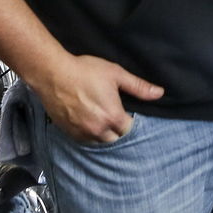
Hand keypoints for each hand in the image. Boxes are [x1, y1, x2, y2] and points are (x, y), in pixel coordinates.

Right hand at [33, 54, 163, 142]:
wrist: (53, 73)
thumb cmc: (85, 71)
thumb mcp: (115, 74)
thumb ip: (138, 86)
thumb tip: (159, 93)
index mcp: (113, 117)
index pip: (130, 130)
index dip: (131, 121)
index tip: (128, 113)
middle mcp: (99, 130)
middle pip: (116, 139)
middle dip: (118, 130)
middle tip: (115, 116)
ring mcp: (83, 133)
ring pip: (100, 142)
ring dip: (104, 134)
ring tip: (102, 119)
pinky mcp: (70, 133)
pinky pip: (85, 140)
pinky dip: (90, 134)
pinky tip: (89, 122)